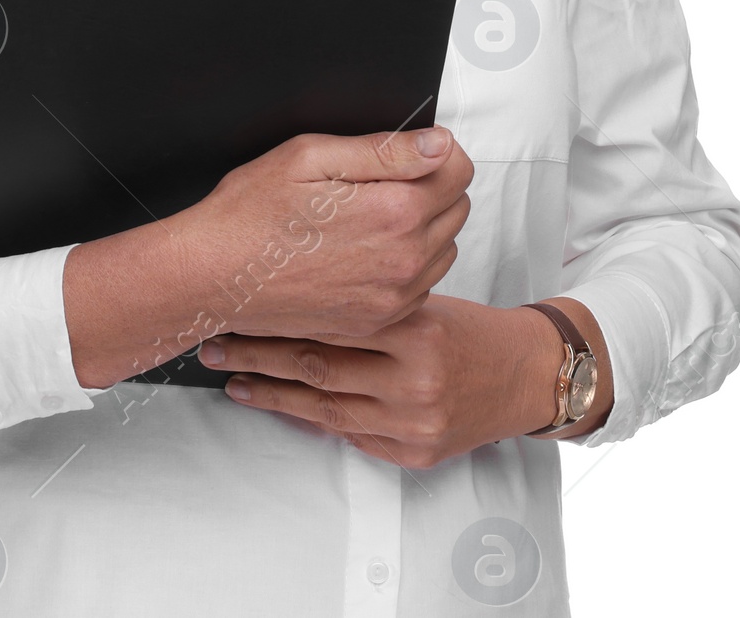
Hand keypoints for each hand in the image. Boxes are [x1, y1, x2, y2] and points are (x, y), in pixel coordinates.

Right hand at [175, 126, 474, 342]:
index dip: (436, 150)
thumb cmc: (250, 214)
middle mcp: (403, 260)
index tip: (409, 151)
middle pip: (457, 208)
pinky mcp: (376, 321)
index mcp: (393, 212)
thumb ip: (385, 150)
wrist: (213, 276)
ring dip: (422, 229)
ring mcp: (392, 298)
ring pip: (443, 249)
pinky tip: (364, 252)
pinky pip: (420, 287)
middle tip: (378, 182)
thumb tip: (438, 144)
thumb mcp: (310, 157)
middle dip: (430, 187)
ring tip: (368, 217)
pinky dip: (405, 267)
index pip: (459, 170)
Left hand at [197, 295, 564, 468]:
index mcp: (417, 328)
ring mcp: (412, 422)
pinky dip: (307, 419)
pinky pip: (347, 436)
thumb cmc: (468, 328)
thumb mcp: (425, 298)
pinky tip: (277, 405)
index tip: (241, 301)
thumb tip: (303, 287)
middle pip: (316, 365)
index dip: (280, 312)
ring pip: (322, 407)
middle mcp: (414, 380)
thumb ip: (372, 299)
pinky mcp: (411, 452)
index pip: (331, 319)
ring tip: (230, 378)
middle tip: (216, 342)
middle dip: (258, 354)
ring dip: (270, 393)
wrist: (523, 376)